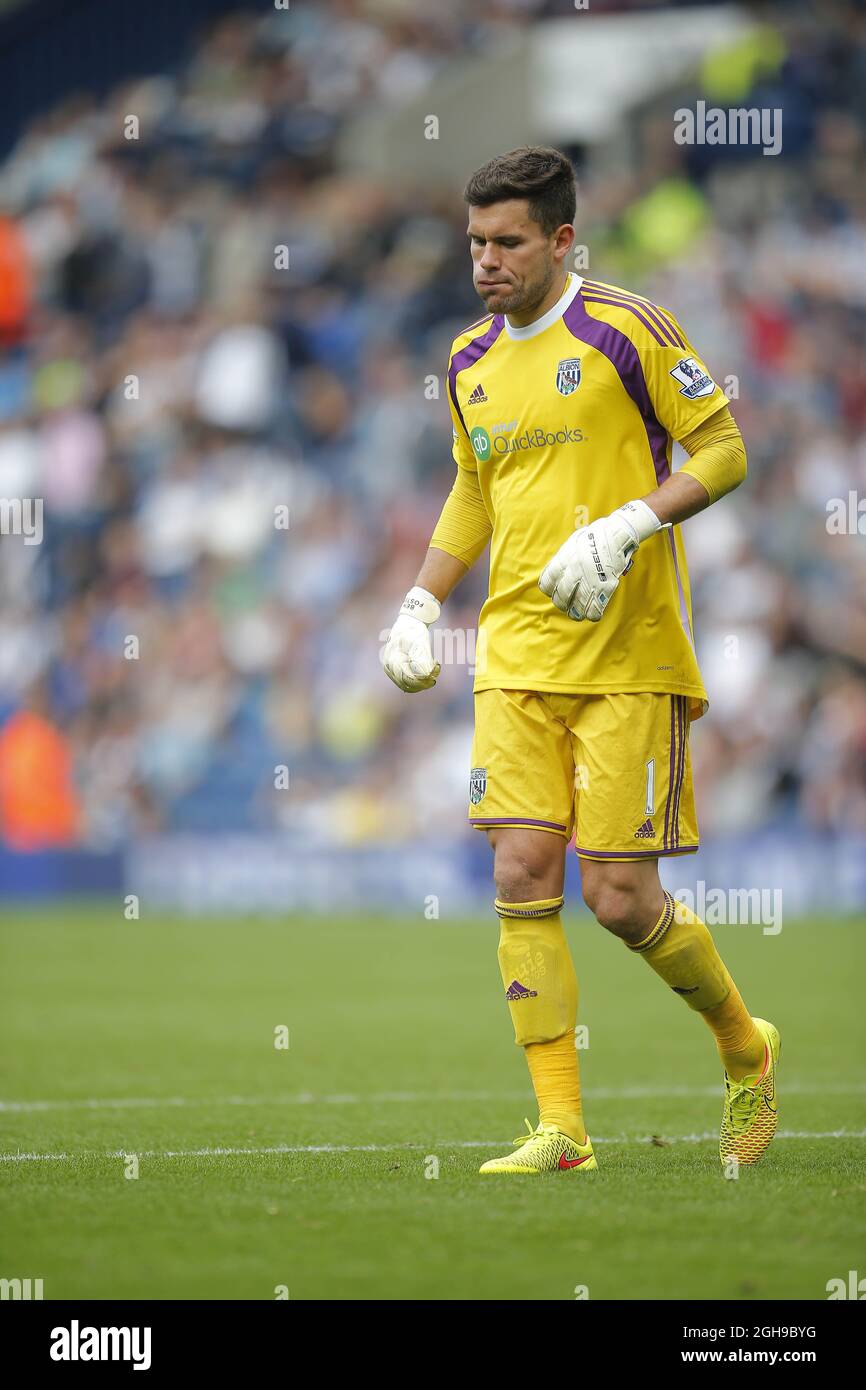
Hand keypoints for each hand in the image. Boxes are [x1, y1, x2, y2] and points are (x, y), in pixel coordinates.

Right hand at [382, 587, 441, 690]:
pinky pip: (407, 682)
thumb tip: (426, 675)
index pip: (406, 679)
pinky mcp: (397, 670)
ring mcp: (392, 669)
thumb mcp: (420, 643)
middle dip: (422, 684)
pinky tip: (428, 672)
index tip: (433, 678)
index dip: (421, 682)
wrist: (410, 622)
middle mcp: (389, 667)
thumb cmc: (415, 631)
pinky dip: (419, 680)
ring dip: (421, 683)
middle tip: (434, 678)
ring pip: (407, 685)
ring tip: (433, 672)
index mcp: (392, 660)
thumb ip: (422, 660)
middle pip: (406, 685)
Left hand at [538, 499, 660, 622]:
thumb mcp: (572, 543)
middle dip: (563, 604)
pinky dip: (592, 614)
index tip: (555, 591)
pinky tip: (593, 612)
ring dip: (576, 613)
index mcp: (563, 561)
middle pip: (560, 599)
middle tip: (567, 604)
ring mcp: (588, 581)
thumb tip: (558, 572)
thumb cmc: (595, 537)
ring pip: (575, 609)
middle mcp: (573, 573)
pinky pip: (593, 612)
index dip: (550, 590)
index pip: (546, 584)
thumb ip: (563, 559)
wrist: (617, 533)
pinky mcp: (604, 588)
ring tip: (578, 612)